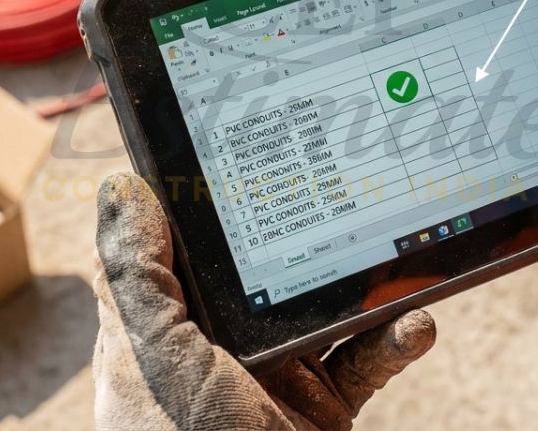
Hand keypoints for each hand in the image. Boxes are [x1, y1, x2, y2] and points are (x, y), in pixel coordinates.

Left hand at [92, 173, 435, 429]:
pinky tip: (417, 325)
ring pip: (321, 307)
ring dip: (363, 284)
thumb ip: (140, 279)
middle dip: (300, 227)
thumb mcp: (158, 362)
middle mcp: (213, 348)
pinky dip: (393, 342)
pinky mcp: (319, 406)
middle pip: (258, 264)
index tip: (235, 134)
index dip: (195, 192)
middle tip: (340, 176)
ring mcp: (270, 378)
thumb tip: (120, 187)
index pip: (169, 242)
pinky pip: (363, 361)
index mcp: (158, 331)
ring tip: (396, 254)